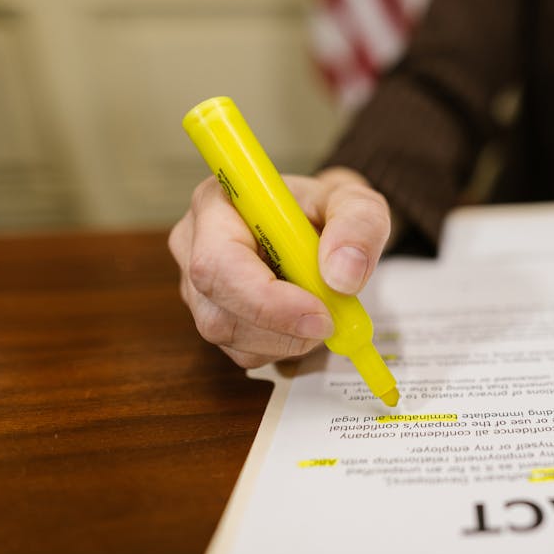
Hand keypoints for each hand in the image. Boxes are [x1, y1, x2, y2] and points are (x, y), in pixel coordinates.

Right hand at [168, 167, 390, 367]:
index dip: (264, 297)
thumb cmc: (328, 208)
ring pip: (232, 338)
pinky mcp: (216, 317)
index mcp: (218, 202)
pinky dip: (285, 345)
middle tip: (332, 321)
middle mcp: (195, 245)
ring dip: (288, 338)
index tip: (319, 309)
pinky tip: (305, 319)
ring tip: (323, 307)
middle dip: (281, 327)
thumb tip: (342, 276)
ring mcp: (199, 287)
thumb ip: (358, 226)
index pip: (217, 261)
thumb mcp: (357, 202)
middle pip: (216, 311)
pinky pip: (245, 352)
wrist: (325, 224)